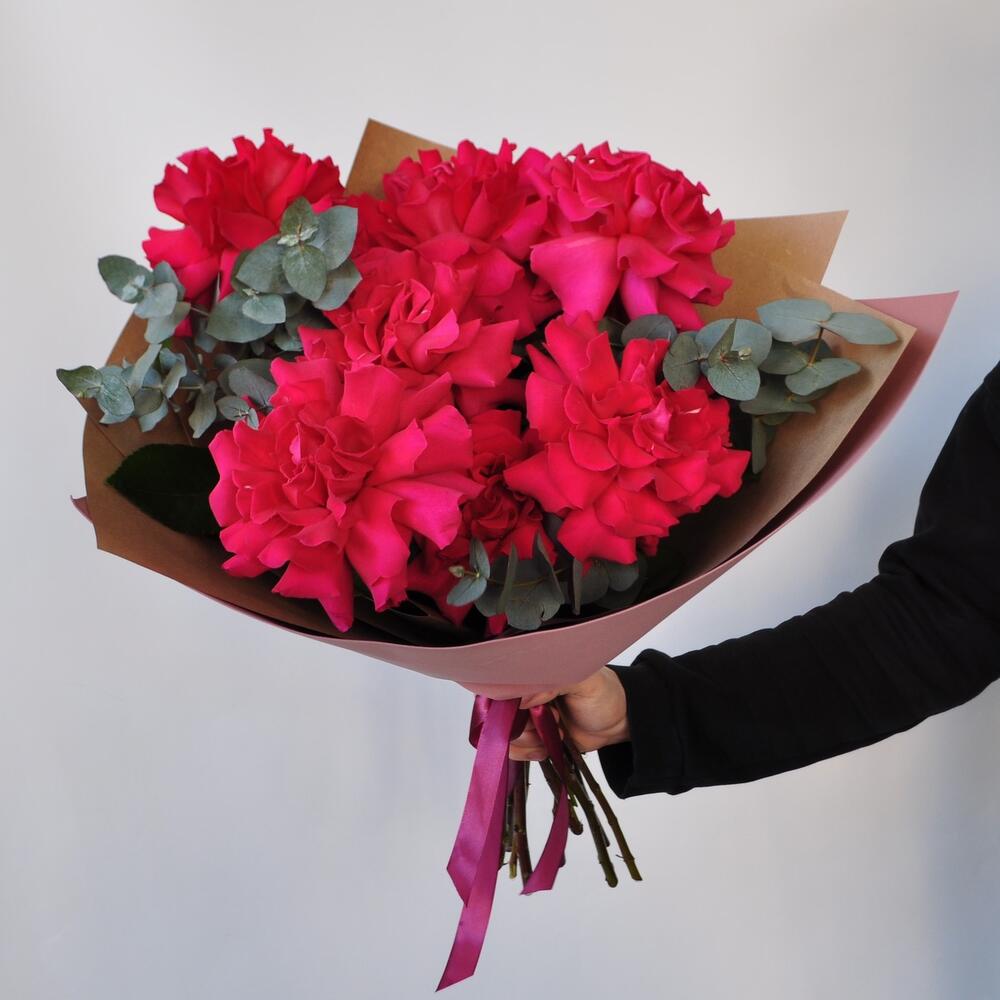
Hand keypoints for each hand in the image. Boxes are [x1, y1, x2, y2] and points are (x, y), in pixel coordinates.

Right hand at [508, 667, 628, 760]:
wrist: (618, 722)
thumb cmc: (604, 694)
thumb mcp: (585, 681)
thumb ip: (554, 683)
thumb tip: (522, 700)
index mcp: (533, 673)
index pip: (501, 686)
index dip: (511, 704)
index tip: (533, 710)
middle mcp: (524, 693)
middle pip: (501, 715)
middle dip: (524, 726)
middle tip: (554, 721)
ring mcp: (526, 717)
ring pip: (505, 735)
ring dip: (530, 741)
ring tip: (558, 733)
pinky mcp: (531, 737)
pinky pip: (513, 749)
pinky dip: (527, 753)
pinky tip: (546, 748)